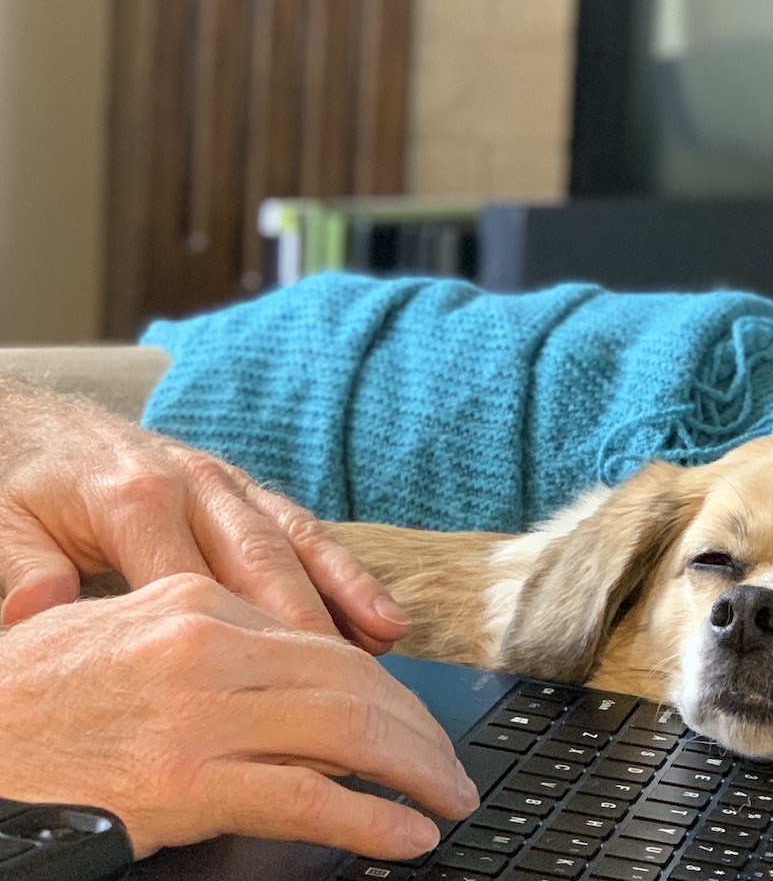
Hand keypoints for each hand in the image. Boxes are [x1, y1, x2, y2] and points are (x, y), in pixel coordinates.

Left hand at [0, 374, 405, 651]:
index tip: (262, 699)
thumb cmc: (24, 484)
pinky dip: (343, 569)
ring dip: (343, 591)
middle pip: (260, 563)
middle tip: (344, 685)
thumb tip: (36, 620)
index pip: (192, 584)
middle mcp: (194, 485)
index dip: (230, 644)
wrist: (38, 424)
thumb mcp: (3, 525)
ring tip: (385, 639)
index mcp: (135, 500)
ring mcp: (225, 483)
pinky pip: (303, 527)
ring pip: (295, 542)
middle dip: (305, 624)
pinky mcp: (243, 487)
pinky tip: (376, 609)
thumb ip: (23, 570)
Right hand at [0, 575, 478, 859]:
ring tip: (448, 797)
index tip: (412, 719)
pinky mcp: (185, 784)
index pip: (322, 642)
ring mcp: (200, 714)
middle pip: (351, 683)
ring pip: (347, 732)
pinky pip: (306, 798)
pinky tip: (406, 833)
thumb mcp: (119, 635)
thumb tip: (288, 672)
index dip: (384, 687)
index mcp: (197, 602)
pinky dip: (370, 818)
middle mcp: (208, 645)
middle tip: (448, 765)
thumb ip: (207, 643)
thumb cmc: (29, 700)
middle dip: (415, 730)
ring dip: (414, 771)